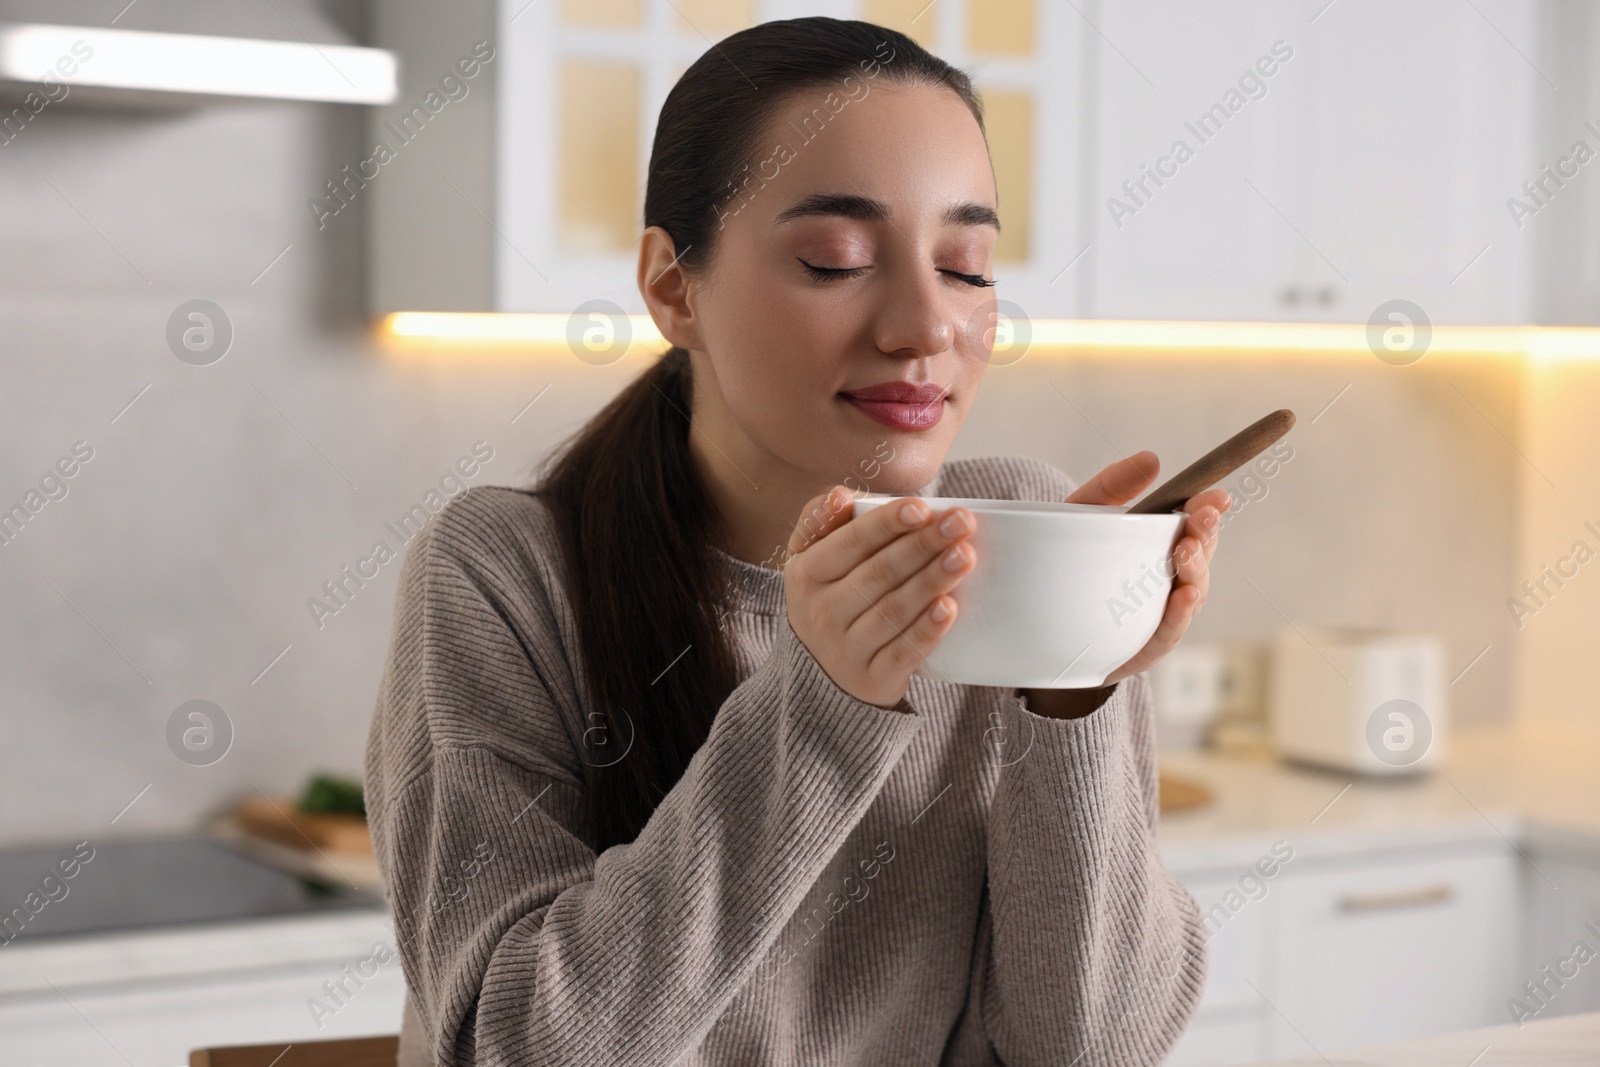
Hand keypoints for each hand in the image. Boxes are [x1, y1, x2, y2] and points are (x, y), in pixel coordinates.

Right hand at [783, 487, 978, 708]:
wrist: (821, 674)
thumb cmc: (830, 597)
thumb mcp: (812, 559)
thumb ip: (823, 520)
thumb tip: (840, 496)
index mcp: (806, 574)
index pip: (851, 542)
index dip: (888, 523)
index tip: (923, 507)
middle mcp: (821, 612)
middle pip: (879, 573)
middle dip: (923, 545)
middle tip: (962, 523)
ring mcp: (845, 649)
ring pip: (893, 610)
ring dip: (932, 581)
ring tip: (965, 556)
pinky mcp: (871, 678)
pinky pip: (902, 653)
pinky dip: (926, 630)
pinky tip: (949, 608)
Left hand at [1020, 452, 1230, 717]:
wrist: (1036, 624)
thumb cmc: (1069, 559)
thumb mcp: (1082, 515)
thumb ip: (1113, 485)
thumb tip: (1152, 458)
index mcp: (1161, 543)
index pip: (1195, 523)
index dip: (1209, 509)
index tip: (1217, 496)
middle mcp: (1169, 576)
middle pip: (1199, 555)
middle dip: (1204, 535)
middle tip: (1201, 519)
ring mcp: (1161, 612)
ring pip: (1191, 591)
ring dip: (1194, 571)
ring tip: (1186, 551)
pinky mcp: (1145, 645)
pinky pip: (1167, 632)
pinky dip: (1179, 614)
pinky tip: (1184, 596)